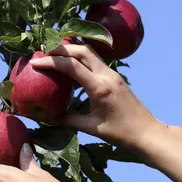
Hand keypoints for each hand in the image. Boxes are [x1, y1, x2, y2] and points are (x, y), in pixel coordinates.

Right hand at [30, 44, 168, 156]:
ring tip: (53, 54)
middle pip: (81, 50)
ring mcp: (112, 74)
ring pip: (90, 52)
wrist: (146, 132)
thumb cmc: (120, 133)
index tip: (35, 62)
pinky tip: (70, 65)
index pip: (72, 66)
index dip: (52, 61)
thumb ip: (67, 119)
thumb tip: (47, 117)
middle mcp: (107, 75)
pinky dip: (80, 58)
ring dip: (71, 50)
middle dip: (61, 48)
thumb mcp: (90, 128)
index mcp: (99, 88)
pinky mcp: (115, 76)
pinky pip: (95, 61)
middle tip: (43, 51)